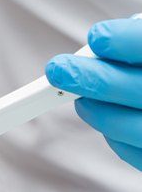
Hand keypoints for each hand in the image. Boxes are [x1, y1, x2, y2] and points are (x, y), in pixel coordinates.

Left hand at [45, 15, 141, 169]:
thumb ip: (138, 43)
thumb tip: (101, 44)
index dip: (127, 42)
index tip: (96, 36)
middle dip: (96, 79)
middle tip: (59, 70)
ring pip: (137, 129)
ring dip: (99, 112)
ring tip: (78, 96)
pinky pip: (140, 155)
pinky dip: (116, 137)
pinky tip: (103, 116)